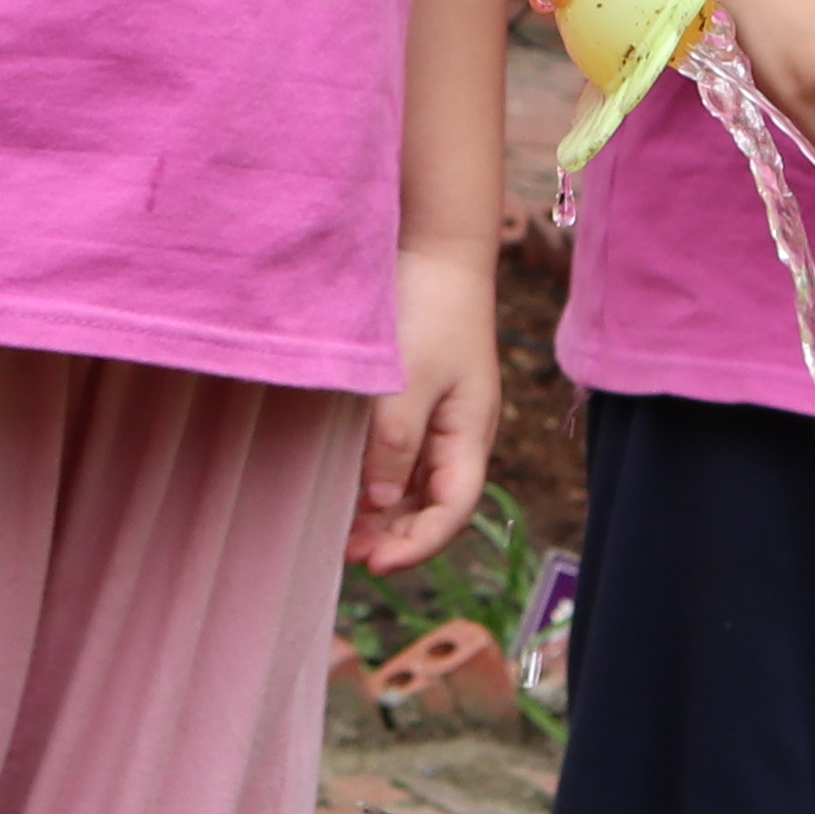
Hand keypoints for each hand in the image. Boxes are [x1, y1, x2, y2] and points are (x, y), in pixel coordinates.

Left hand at [355, 236, 499, 569]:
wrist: (434, 248)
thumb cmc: (429, 309)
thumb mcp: (409, 380)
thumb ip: (395, 442)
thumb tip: (382, 502)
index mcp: (470, 432)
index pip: (452, 510)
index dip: (417, 545)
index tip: (373, 564)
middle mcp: (459, 433)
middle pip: (435, 505)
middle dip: (398, 537)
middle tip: (349, 555)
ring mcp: (440, 417)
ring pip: (417, 485)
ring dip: (385, 514)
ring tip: (344, 534)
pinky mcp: (417, 399)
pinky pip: (402, 457)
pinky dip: (378, 481)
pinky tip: (348, 491)